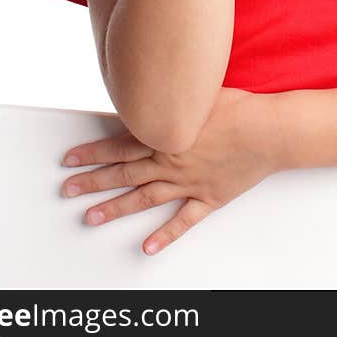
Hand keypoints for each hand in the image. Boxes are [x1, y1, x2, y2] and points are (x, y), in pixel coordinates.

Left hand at [59, 87, 283, 255]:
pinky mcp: (208, 198)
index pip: (119, 147)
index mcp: (167, 136)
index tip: (70, 159)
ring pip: (144, 199)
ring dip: (116, 209)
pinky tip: (147, 247)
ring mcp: (188, 183)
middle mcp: (171, 162)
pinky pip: (183, 220)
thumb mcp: (199, 91)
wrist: (269, 131)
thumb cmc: (239, 106)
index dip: (92, 153)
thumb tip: (152, 88)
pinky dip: (164, 235)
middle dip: (93, 182)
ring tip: (92, 218)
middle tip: (68, 190)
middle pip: (124, 174)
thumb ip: (172, 95)